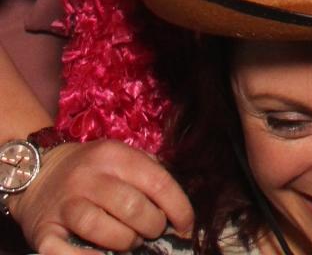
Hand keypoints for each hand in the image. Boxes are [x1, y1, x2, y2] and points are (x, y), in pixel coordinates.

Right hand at [9, 139, 194, 254]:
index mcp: (113, 155)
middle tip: (152, 232)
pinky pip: (67, 254)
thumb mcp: (120, 157)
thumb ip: (149, 174)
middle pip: (132, 208)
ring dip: (125, 243)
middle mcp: (88, 178)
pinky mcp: (44, 233)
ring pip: (102, 230)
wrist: (37, 173)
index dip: (179, 208)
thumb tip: (179, 211)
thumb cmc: (90, 170)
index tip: (187, 226)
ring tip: (130, 243)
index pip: (157, 181)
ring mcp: (64, 205)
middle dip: (152, 227)